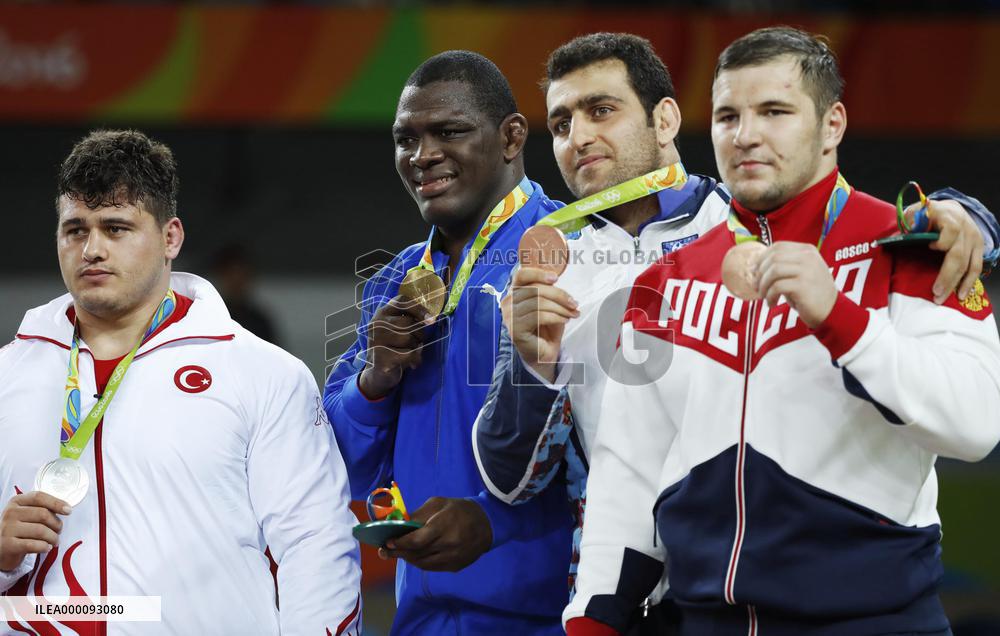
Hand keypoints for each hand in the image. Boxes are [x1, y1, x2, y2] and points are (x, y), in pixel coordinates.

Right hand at [0, 492, 69, 571]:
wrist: (0, 548)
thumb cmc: (18, 529)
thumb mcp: (26, 514)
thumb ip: (41, 508)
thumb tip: (65, 509)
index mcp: (16, 501)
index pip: (39, 497)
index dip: (56, 503)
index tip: (68, 510)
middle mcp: (10, 513)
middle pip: (43, 514)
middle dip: (56, 524)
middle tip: (59, 531)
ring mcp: (7, 529)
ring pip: (40, 530)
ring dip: (53, 537)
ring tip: (54, 541)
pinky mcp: (7, 545)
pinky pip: (32, 544)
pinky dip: (44, 547)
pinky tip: (47, 548)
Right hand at [359, 295, 433, 398]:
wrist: (378, 373)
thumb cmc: (393, 347)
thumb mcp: (397, 329)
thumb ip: (408, 319)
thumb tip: (430, 319)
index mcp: (381, 313)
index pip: (402, 301)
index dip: (419, 308)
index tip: (431, 319)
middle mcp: (376, 324)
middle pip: (408, 322)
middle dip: (419, 334)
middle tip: (415, 343)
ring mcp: (376, 340)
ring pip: (409, 338)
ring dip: (415, 347)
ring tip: (409, 352)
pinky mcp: (381, 357)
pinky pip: (409, 354)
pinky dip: (416, 360)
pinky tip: (412, 363)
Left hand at [378, 497, 491, 571]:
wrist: (487, 524)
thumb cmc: (459, 510)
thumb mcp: (439, 503)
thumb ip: (419, 514)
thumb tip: (398, 524)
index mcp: (444, 526)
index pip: (416, 540)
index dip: (400, 543)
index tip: (387, 542)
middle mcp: (449, 544)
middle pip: (417, 554)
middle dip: (398, 553)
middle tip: (385, 551)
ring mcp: (453, 558)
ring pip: (423, 564)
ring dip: (408, 559)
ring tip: (397, 553)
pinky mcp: (456, 566)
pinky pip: (432, 567)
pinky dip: (420, 562)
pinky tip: (414, 556)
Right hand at [504, 267, 579, 382]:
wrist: (543, 354)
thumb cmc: (545, 329)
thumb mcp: (549, 305)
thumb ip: (549, 292)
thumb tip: (556, 281)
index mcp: (514, 293)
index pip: (521, 275)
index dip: (538, 273)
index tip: (555, 278)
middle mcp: (508, 303)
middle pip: (534, 289)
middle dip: (559, 295)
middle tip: (573, 303)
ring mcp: (509, 316)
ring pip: (538, 302)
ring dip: (560, 307)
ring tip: (572, 313)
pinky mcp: (515, 329)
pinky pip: (538, 316)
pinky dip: (555, 317)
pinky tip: (564, 320)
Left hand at [756, 241, 837, 328]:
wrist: (831, 310)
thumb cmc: (810, 293)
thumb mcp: (799, 273)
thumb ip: (782, 266)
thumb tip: (752, 267)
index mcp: (807, 250)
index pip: (777, 247)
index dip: (762, 259)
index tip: (755, 273)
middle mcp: (808, 257)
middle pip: (773, 258)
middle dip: (760, 273)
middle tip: (757, 288)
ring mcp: (807, 270)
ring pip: (773, 271)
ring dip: (763, 285)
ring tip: (764, 296)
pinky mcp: (803, 286)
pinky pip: (777, 287)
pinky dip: (769, 296)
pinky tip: (771, 304)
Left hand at [904, 198, 983, 303]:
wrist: (951, 210)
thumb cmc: (929, 213)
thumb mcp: (916, 211)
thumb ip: (910, 220)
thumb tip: (903, 233)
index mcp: (949, 217)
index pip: (951, 231)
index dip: (942, 241)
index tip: (930, 247)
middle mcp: (965, 229)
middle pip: (959, 255)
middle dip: (946, 276)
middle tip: (935, 292)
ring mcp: (974, 240)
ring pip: (968, 265)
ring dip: (956, 284)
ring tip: (942, 298)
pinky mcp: (978, 248)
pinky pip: (976, 267)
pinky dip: (969, 282)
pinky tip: (961, 294)